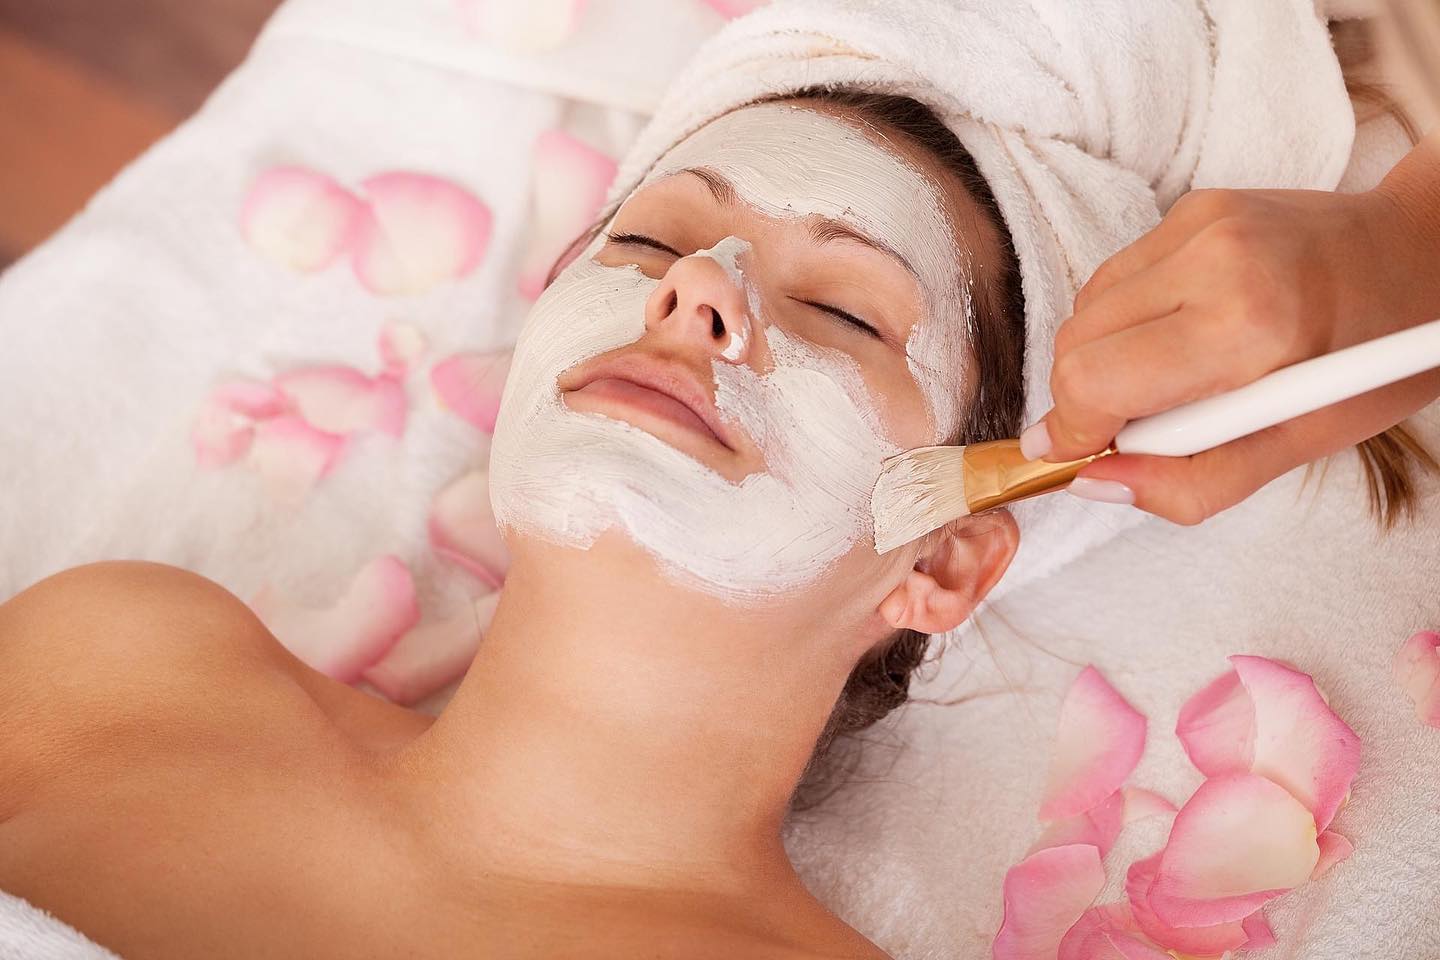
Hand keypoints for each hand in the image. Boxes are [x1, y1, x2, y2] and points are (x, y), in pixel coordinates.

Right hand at [1021, 138, 1439, 524]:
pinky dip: (1127, 317)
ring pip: (1084, 309)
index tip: (1082, 453)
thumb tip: (1094, 481)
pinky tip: (1182, 328)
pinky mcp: (1192, 206)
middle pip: (1074, 344)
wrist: (1422, 257)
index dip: (1075, 428)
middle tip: (1146, 420)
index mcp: (1246, 328)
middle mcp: (1213, 260)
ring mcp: (1198, 223)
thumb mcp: (1298, 445)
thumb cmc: (1371, 361)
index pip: (1093, 380)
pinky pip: (1113, 277)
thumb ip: (1191, 481)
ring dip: (1104, 355)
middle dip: (1088, 396)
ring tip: (1173, 371)